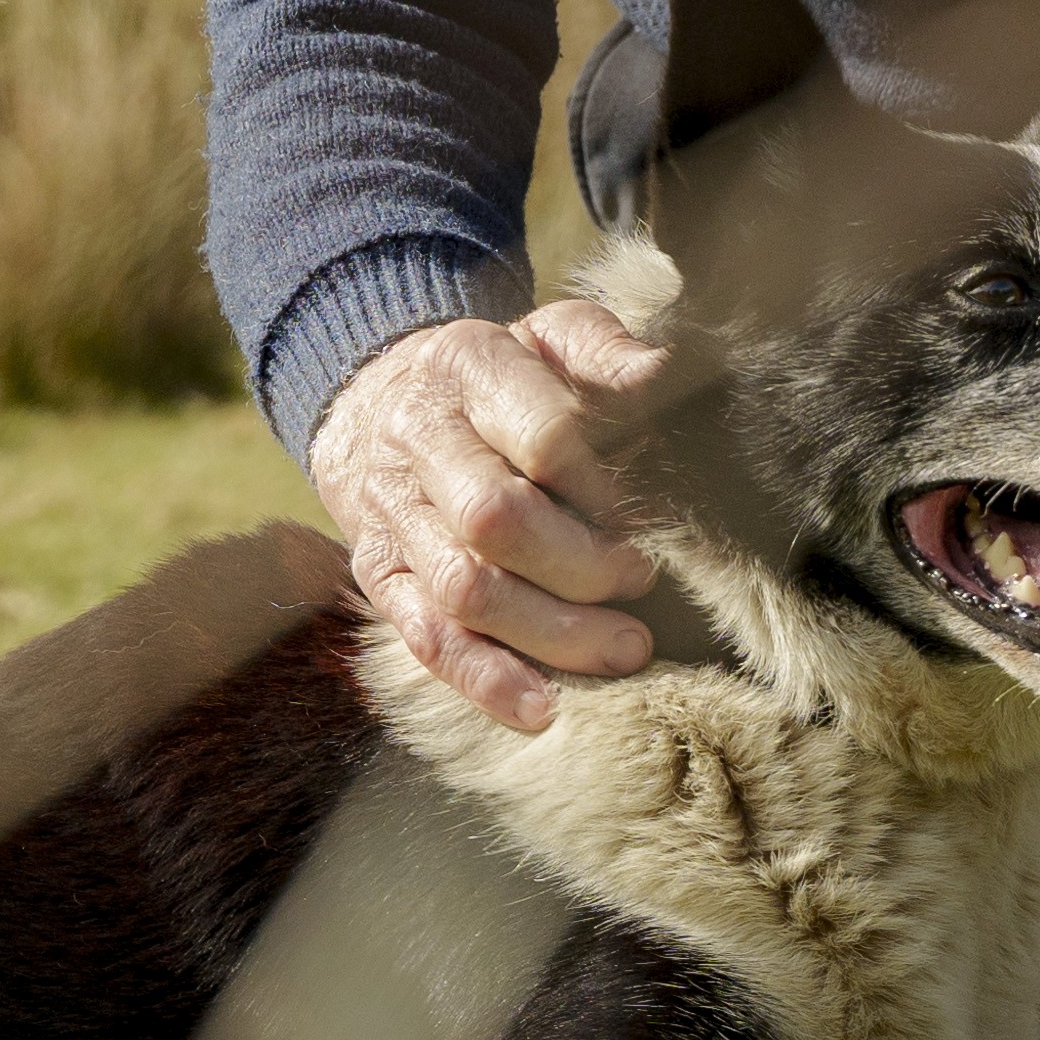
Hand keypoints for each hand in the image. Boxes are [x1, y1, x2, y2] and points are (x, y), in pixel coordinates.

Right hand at [308, 301, 670, 732]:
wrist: (374, 394)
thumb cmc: (496, 372)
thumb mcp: (550, 332)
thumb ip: (607, 351)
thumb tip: (665, 376)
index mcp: (468, 366)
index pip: (542, 434)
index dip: (603, 486)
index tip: (648, 516)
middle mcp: (418, 438)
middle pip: (495, 518)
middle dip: (582, 566)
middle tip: (642, 583)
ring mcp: (391, 512)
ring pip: (464, 589)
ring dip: (550, 631)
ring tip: (624, 649)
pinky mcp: (377, 575)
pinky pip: (423, 637)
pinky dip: (483, 679)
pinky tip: (543, 708)